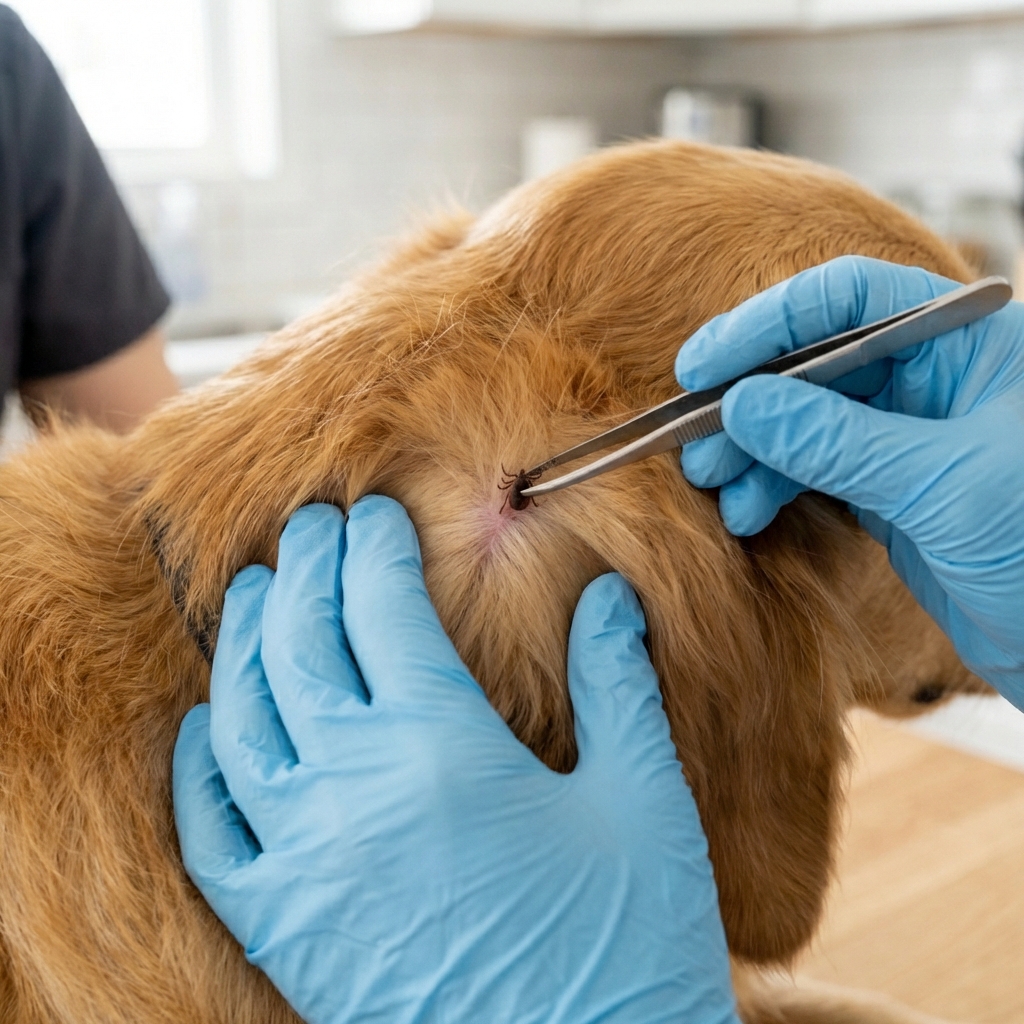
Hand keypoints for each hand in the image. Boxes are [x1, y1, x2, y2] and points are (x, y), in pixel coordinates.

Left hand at [173, 498, 738, 1023]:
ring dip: (242, 643)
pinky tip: (206, 726)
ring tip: (253, 590)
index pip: (384, 609)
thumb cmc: (627, 946)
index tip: (374, 513)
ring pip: (241, 722)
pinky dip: (198, 767)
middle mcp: (357, 792)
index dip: (376, 548)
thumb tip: (610, 597)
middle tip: (311, 525)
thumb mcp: (642, 801)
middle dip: (303, 569)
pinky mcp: (285, 929)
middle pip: (302, 645)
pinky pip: (210, 832)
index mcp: (444, 748)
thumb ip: (617, 685)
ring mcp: (307, 863)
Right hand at [675, 255, 1023, 707]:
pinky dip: (774, 488)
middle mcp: (932, 378)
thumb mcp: (941, 486)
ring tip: (711, 482)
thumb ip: (837, 441)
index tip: (702, 367)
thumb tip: (741, 404)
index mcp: (965, 344)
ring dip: (752, 451)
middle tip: (693, 439)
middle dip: (748, 400)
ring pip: (805, 420)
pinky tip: (747, 512)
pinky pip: (814, 471)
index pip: (848, 300)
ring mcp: (907, 436)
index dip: (767, 324)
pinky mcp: (891, 490)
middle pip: (814, 361)